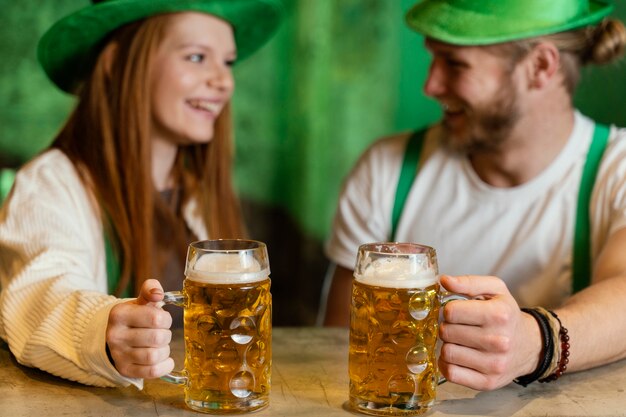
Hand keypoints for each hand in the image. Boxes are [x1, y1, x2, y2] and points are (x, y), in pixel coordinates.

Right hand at [106, 279, 173, 378]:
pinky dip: (164, 366)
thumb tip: (158, 293)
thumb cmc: (135, 317)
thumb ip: (151, 289)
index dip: (166, 319)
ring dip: (165, 350)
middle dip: (166, 335)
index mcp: (119, 314)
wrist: (116, 336)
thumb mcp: (140, 301)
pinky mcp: (124, 370)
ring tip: (160, 345)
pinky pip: (152, 372)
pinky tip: (164, 359)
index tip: (162, 319)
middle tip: (162, 332)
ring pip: (155, 356)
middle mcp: (115, 335)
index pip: (156, 318)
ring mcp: (118, 355)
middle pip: (158, 338)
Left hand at [438, 275, 541, 390]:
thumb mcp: (494, 290)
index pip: (451, 311)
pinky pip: (451, 374)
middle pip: (446, 332)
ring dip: (448, 345)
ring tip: (460, 341)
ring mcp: (493, 364)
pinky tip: (457, 356)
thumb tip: (443, 280)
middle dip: (447, 327)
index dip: (449, 310)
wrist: (530, 345)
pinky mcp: (487, 382)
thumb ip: (468, 282)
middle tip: (458, 327)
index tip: (457, 311)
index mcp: (499, 314)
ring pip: (447, 353)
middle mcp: (498, 341)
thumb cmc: (506, 314)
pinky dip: (447, 364)